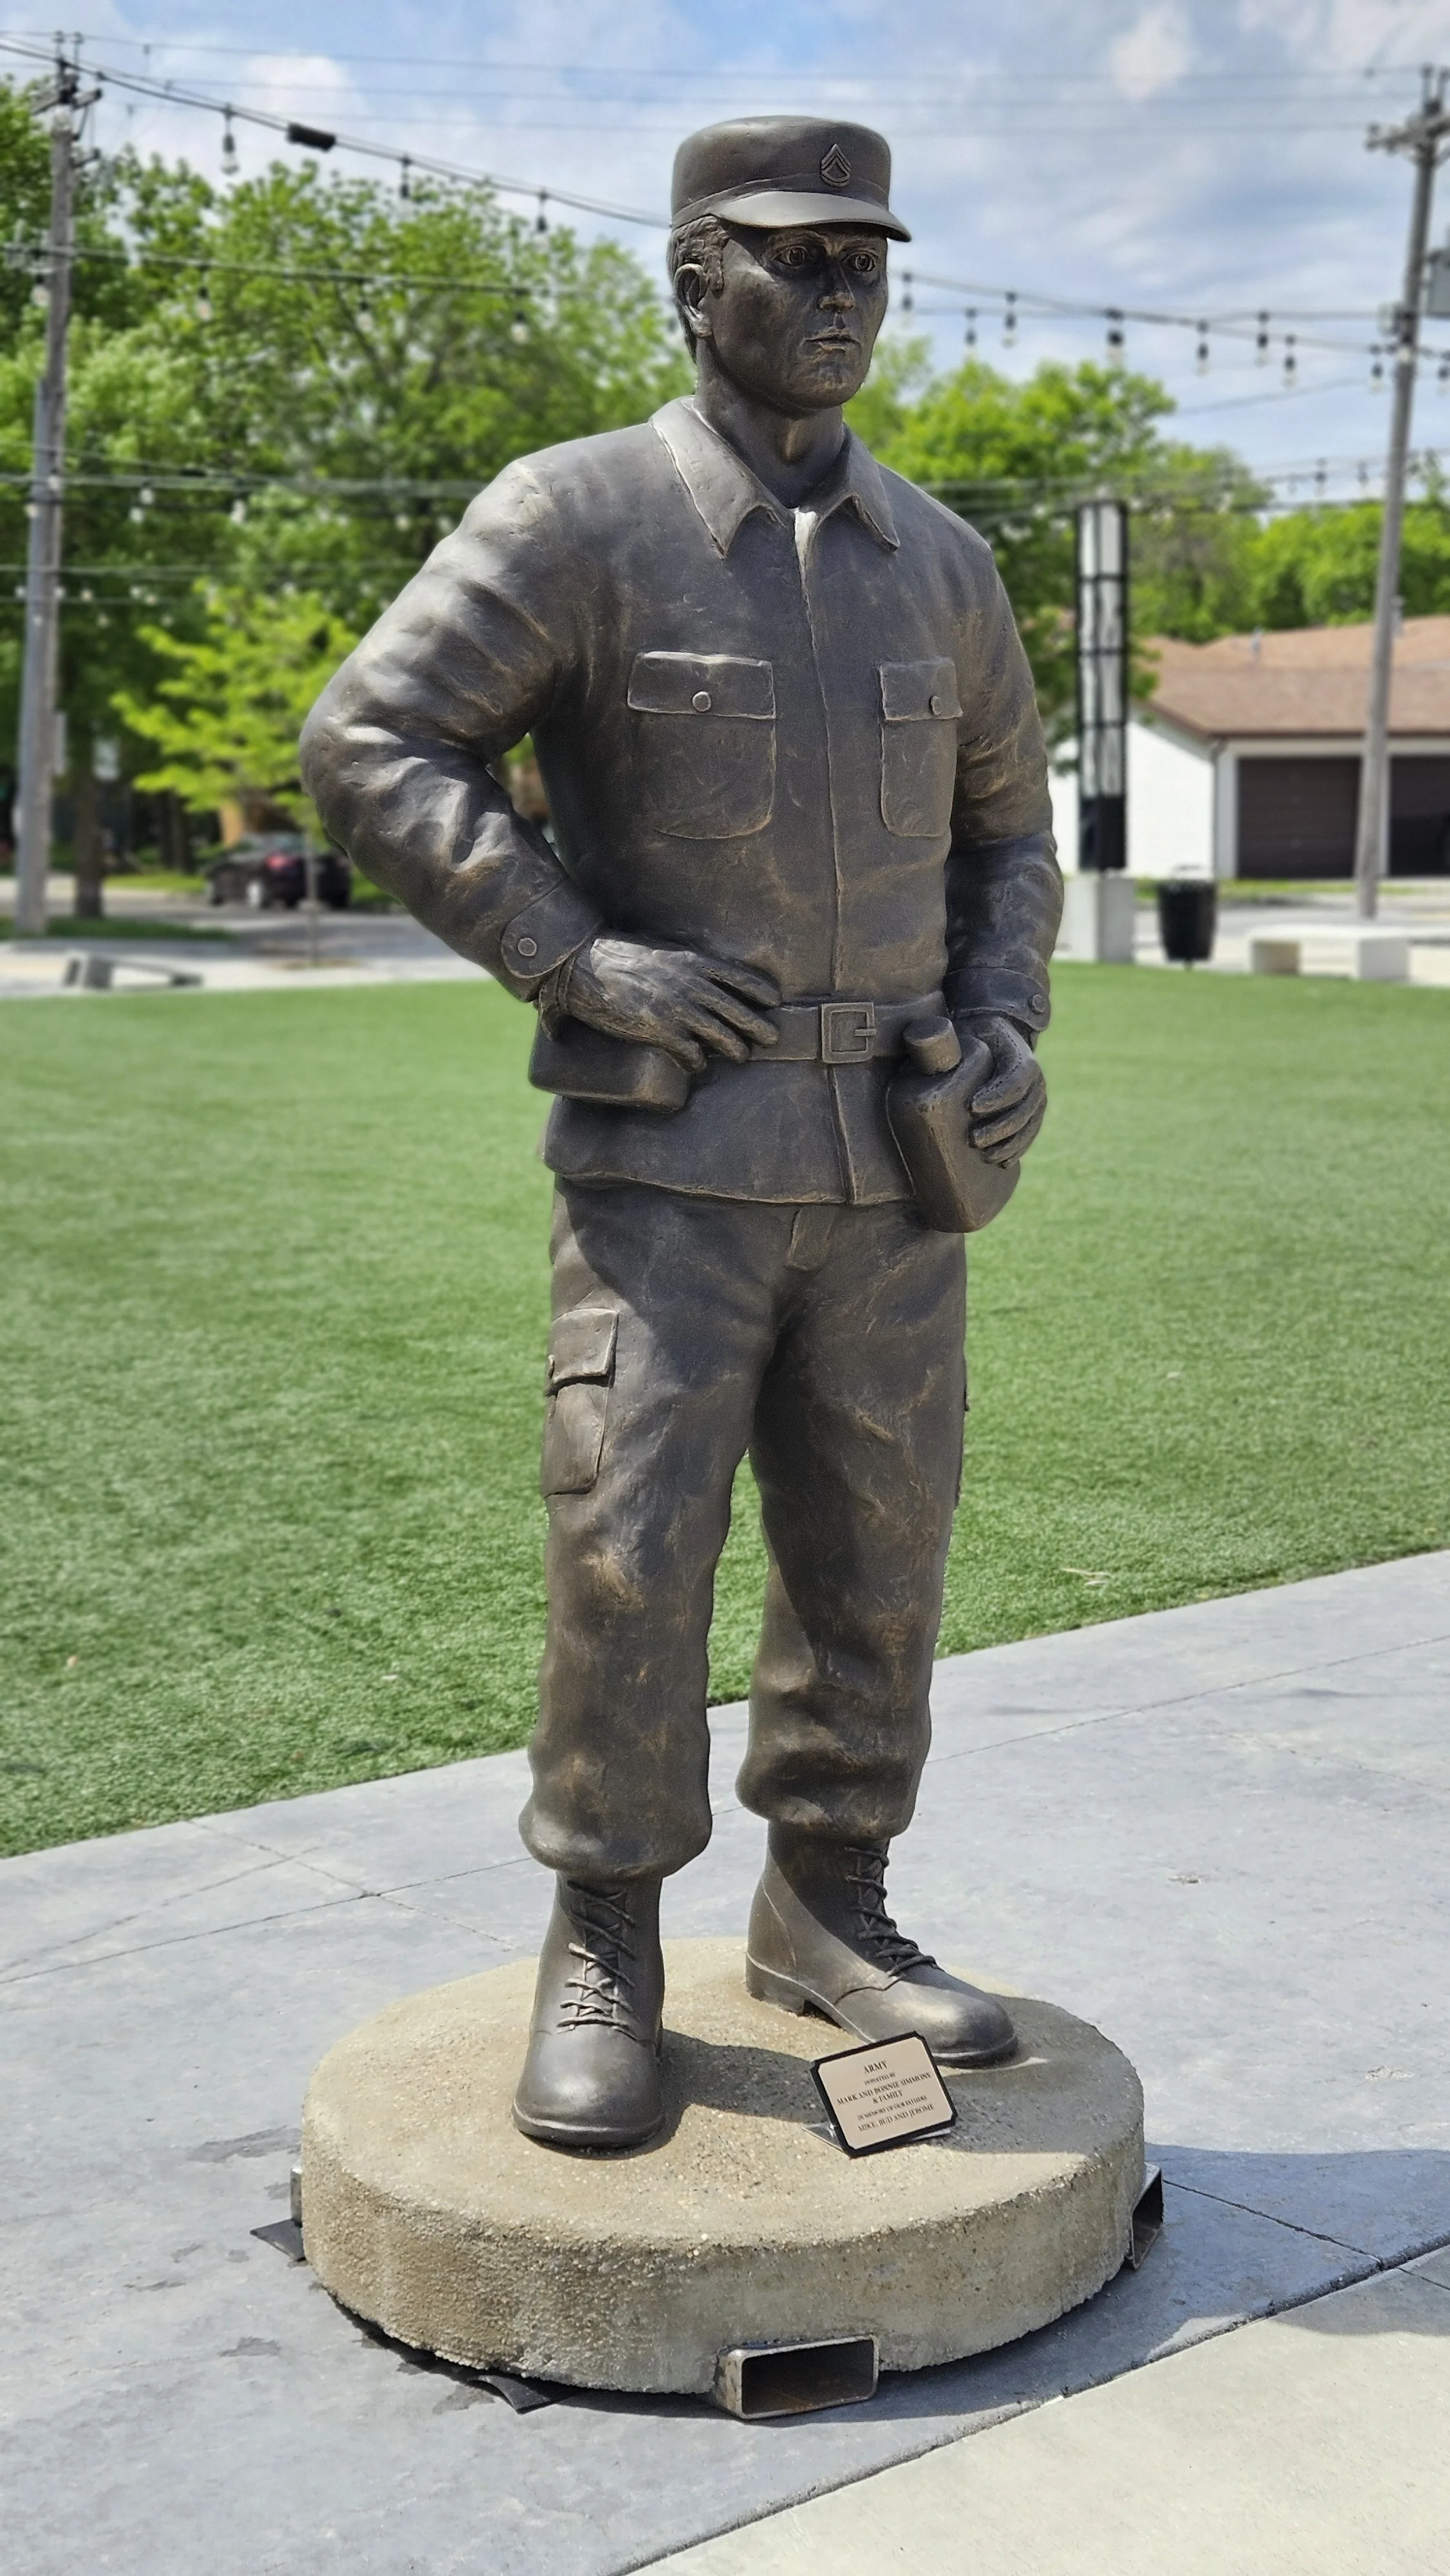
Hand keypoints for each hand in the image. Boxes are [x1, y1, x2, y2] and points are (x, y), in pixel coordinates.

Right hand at [565, 935, 779, 1073]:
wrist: (585, 966)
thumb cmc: (618, 957)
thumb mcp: (661, 954)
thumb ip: (684, 967)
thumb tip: (700, 982)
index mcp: (692, 961)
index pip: (738, 976)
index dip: (759, 990)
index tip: (774, 1000)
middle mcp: (690, 984)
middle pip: (736, 1009)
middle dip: (757, 1025)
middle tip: (772, 1037)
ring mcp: (677, 1008)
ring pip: (720, 1035)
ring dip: (735, 1048)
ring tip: (743, 1056)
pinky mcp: (659, 1030)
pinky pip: (690, 1051)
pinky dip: (697, 1060)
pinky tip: (698, 1064)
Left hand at [960, 1013, 1046, 1164]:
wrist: (990, 1041)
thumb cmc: (971, 1038)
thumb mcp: (961, 1033)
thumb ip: (945, 1040)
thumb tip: (924, 1050)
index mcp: (1017, 1053)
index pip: (1016, 1078)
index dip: (997, 1096)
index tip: (972, 1108)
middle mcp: (1034, 1076)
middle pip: (1025, 1106)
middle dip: (1000, 1127)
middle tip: (973, 1139)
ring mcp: (1036, 1096)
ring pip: (1030, 1124)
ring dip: (1009, 1143)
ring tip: (985, 1155)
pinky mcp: (1033, 1112)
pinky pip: (1031, 1134)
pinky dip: (1018, 1149)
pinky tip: (1002, 1162)